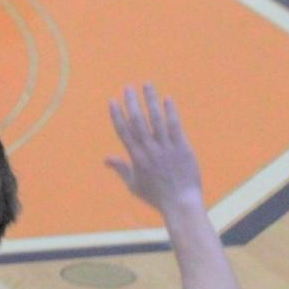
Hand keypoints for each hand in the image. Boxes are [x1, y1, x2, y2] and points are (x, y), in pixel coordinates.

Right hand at [106, 84, 203, 215]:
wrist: (180, 203)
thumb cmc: (156, 196)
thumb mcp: (133, 185)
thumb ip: (121, 168)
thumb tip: (106, 158)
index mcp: (136, 157)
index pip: (124, 131)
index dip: (117, 115)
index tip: (113, 101)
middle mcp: (149, 149)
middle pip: (138, 121)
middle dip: (132, 102)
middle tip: (128, 87)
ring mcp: (166, 147)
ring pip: (156, 119)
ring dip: (151, 101)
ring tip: (147, 85)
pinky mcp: (182, 147)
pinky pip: (175, 126)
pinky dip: (171, 112)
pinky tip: (168, 99)